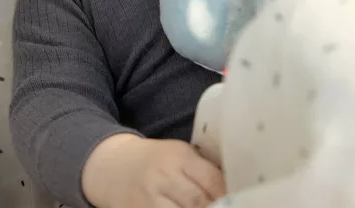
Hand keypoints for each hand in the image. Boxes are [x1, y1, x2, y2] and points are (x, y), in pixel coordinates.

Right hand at [82, 134, 225, 207]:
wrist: (112, 165)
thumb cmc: (155, 160)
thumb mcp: (178, 154)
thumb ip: (202, 169)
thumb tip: (234, 185)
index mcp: (179, 156)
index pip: (211, 178)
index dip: (228, 194)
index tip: (242, 199)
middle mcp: (164, 176)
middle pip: (198, 201)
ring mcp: (149, 198)